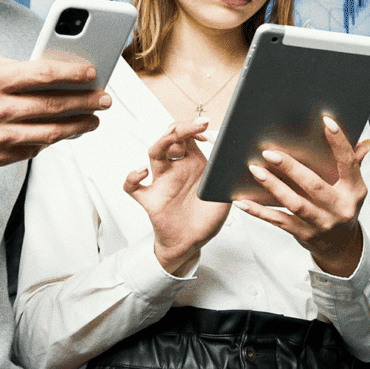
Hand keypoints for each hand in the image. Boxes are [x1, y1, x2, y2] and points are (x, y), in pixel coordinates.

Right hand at [0, 54, 111, 186]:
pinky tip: (64, 133)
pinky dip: (52, 141)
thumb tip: (47, 71)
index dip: (73, 73)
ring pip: (51, 133)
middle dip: (86, 102)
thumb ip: (10, 67)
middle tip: (105, 100)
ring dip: (78, 126)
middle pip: (54, 105)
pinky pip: (34, 149)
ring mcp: (0, 137)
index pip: (43, 75)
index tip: (92, 72)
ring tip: (93, 121)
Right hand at [124, 119, 230, 272]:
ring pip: (154, 153)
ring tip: (172, 137)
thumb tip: (237, 162)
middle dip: (182, 128)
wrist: (191, 243)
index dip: (195, 129)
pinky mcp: (150, 199)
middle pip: (171, 138)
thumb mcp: (224, 195)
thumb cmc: (206, 218)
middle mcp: (176, 168)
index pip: (188, 136)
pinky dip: (133, 177)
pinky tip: (142, 173)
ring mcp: (161, 182)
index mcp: (193, 164)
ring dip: (162, 142)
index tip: (206, 129)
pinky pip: (133, 186)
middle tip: (198, 126)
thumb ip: (228, 179)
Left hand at [233, 116, 369, 276]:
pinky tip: (243, 202)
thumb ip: (354, 164)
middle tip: (270, 152)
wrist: (341, 248)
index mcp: (354, 191)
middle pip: (314, 185)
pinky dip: (259, 211)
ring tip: (255, 170)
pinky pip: (278, 221)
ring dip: (273, 186)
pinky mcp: (303, 234)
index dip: (339, 142)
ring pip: (294, 203)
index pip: (348, 162)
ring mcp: (321, 223)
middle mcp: (339, 208)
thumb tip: (363, 142)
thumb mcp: (353, 189)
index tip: (326, 122)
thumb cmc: (342, 209)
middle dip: (291, 167)